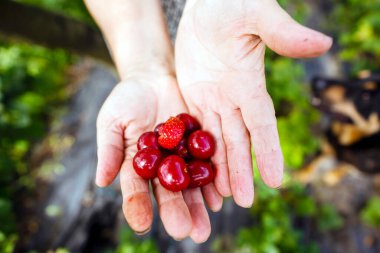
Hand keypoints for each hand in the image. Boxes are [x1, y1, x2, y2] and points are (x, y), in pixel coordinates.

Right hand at [96, 71, 221, 241]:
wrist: (155, 77)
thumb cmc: (127, 99)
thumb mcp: (113, 120)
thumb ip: (110, 149)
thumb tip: (102, 181)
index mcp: (136, 166)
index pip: (136, 190)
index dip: (138, 206)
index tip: (142, 224)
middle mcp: (161, 168)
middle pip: (168, 193)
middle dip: (176, 212)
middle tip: (185, 232)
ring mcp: (182, 158)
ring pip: (190, 186)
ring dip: (198, 206)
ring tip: (204, 226)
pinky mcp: (201, 145)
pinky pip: (208, 164)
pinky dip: (213, 181)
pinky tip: (219, 197)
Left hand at [175, 0, 331, 206]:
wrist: (204, 5)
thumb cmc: (230, 4)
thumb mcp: (255, 15)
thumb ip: (283, 33)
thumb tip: (323, 43)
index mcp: (249, 84)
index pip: (262, 124)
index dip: (269, 150)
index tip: (276, 179)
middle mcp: (233, 98)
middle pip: (238, 141)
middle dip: (240, 170)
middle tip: (242, 202)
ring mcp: (213, 100)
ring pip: (216, 141)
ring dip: (218, 169)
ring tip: (219, 198)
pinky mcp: (194, 98)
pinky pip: (193, 129)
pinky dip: (195, 152)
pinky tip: (194, 171)